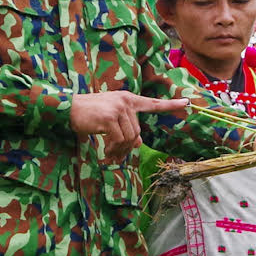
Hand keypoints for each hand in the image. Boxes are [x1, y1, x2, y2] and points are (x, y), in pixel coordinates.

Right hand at [69, 91, 189, 158]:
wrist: (68, 109)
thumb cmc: (89, 114)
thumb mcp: (110, 119)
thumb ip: (126, 127)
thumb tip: (138, 143)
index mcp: (128, 99)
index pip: (152, 103)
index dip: (170, 105)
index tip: (186, 103)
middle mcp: (125, 101)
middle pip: (137, 132)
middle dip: (127, 147)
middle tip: (115, 156)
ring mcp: (118, 109)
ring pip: (130, 138)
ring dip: (120, 151)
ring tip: (109, 155)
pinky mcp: (110, 118)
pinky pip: (119, 141)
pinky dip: (114, 150)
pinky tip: (106, 153)